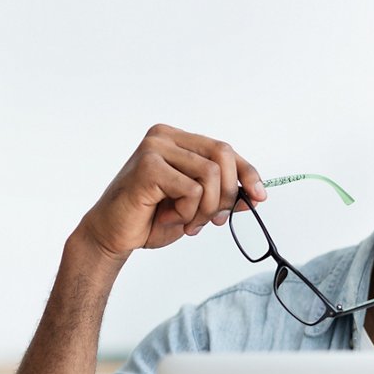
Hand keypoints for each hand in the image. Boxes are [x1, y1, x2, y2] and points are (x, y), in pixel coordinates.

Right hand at [76, 124, 266, 261]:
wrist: (112, 235)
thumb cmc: (150, 218)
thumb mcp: (196, 207)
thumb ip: (222, 196)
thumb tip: (256, 196)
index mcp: (177, 140)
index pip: (224, 150)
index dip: (247, 173)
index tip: (260, 196)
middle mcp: (164, 137)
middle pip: (223, 155)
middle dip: (227, 194)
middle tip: (214, 219)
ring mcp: (154, 148)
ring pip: (210, 175)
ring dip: (206, 208)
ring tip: (186, 221)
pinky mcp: (148, 166)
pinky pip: (191, 190)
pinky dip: (187, 212)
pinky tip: (168, 217)